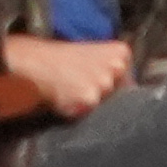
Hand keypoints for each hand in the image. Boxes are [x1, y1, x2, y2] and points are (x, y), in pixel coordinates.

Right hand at [0, 32, 132, 120]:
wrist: (34, 61)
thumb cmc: (59, 58)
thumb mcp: (92, 55)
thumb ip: (111, 70)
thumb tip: (126, 91)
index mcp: (122, 53)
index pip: (132, 82)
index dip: (116, 89)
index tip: (99, 87)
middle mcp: (117, 67)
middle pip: (121, 96)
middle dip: (105, 97)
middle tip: (81, 88)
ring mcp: (105, 84)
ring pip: (104, 106)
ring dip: (89, 105)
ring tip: (70, 92)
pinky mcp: (90, 99)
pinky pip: (88, 113)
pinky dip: (77, 110)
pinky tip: (65, 99)